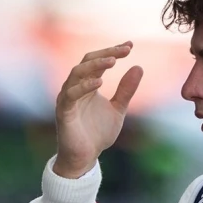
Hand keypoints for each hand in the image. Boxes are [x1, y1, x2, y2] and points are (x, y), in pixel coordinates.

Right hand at [53, 42, 143, 177]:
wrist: (85, 157)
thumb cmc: (98, 133)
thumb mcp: (118, 109)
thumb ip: (126, 90)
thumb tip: (138, 67)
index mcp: (88, 85)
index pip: (98, 61)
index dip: (113, 51)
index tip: (130, 45)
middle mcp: (75, 87)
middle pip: (87, 61)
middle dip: (106, 54)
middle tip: (124, 50)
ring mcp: (68, 98)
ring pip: (77, 73)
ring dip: (95, 66)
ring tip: (113, 61)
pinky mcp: (64, 111)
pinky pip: (70, 95)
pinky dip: (84, 87)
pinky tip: (99, 83)